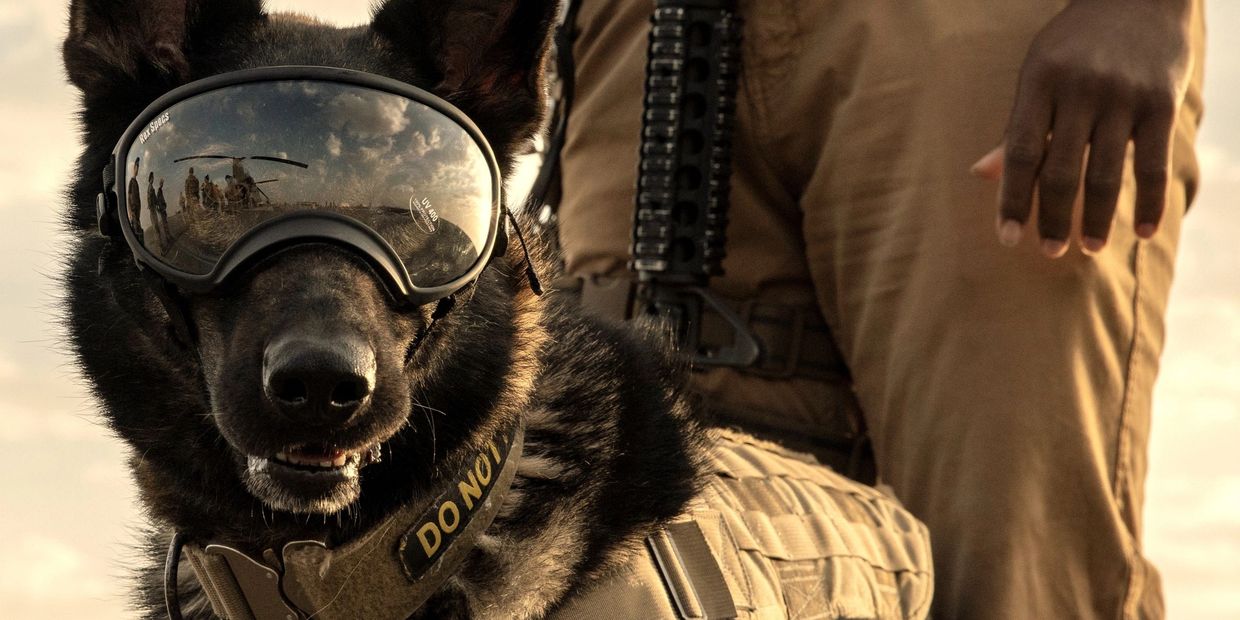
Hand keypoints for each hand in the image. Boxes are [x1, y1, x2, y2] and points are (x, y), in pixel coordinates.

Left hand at [972, 0, 1192, 256]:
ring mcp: (1122, 96)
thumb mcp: (1037, 74)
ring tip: (1089, 249)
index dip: (1012, 199)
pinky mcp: (1161, 102)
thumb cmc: (1075, 44)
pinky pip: (1152, 165)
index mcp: (1039, 83)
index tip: (1007, 237)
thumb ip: (1017, 126)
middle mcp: (1079, 89)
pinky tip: (1142, 232)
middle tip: (1048, 252)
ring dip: (1097, 220)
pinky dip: (1148, 204)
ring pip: (1106, 175)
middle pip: (1060, 171)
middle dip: (1053, 218)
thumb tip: (979, 175)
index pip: (1020, 153)